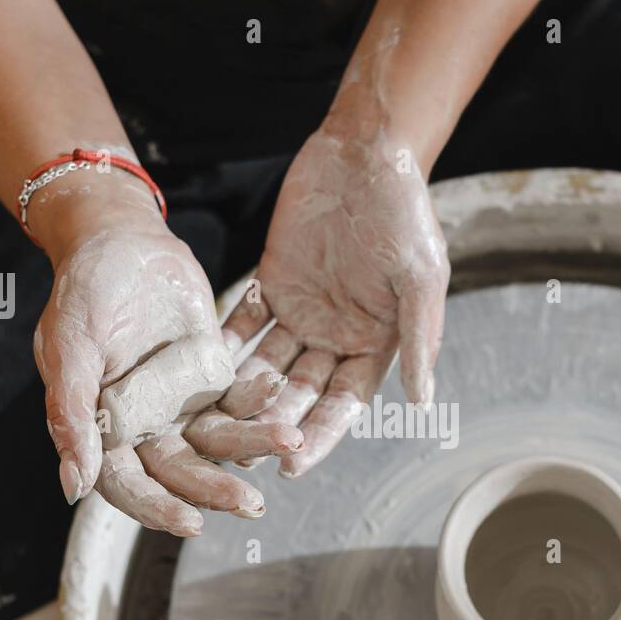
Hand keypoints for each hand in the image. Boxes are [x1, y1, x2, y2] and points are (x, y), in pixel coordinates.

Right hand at [31, 175, 300, 534]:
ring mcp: (181, 404)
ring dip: (251, 446)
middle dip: (215, 490)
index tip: (192, 522)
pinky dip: (258, 399)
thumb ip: (70, 413)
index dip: (157, 507)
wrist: (120, 239)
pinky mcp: (211, 377)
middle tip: (251, 505)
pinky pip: (238, 400)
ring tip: (287, 442)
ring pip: (217, 440)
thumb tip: (73, 487)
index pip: (128, 485)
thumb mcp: (68, 346)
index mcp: (101, 430)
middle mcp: (143, 427)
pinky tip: (276, 387)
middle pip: (181, 472)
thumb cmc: (83, 291)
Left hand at [221, 124, 449, 476]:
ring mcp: (302, 313)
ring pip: (267, 365)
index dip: (320, 436)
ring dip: (241, 395)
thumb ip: (419, 338)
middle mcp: (336, 338)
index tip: (292, 466)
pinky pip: (243, 323)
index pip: (343, 402)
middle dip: (271, 424)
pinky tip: (198, 372)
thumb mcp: (421, 275)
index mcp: (375, 344)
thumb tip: (422, 401)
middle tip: (237, 455)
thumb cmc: (406, 213)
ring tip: (210, 425)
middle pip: (299, 393)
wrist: (367, 154)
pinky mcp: (271, 284)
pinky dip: (224, 347)